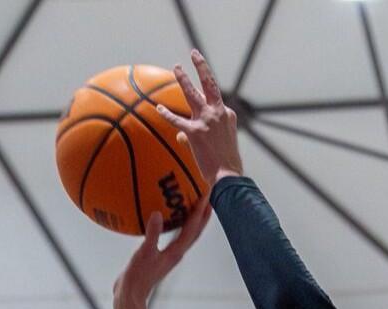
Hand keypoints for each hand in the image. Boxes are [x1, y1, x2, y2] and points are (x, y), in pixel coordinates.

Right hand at [112, 201, 211, 308]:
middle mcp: (177, 253)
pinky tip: (168, 219)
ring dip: (193, 220)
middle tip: (208, 197)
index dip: (199, 212)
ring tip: (195, 205)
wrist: (131, 294)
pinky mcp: (161, 256)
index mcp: (176, 252)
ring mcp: (170, 255)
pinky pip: (173, 237)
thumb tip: (157, 214)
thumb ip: (151, 234)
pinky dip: (176, 226)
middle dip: (202, 214)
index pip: (192, 229)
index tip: (205, 196)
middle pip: (195, 231)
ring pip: (187, 234)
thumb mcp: (144, 253)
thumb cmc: (138, 277)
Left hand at [157, 49, 243, 185]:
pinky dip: (167, 114)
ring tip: (176, 67)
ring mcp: (207, 121)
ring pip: (193, 95)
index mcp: (228, 115)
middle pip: (210, 85)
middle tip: (194, 53)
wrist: (229, 176)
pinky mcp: (195, 133)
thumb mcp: (218, 145)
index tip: (204, 101)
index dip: (208, 104)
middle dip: (202, 67)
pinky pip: (177, 121)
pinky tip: (158, 108)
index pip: (215, 102)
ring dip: (184, 79)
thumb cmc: (225, 164)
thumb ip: (198, 136)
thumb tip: (179, 135)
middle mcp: (218, 113)